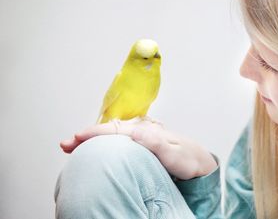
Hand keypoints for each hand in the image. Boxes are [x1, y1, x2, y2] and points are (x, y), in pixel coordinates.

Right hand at [60, 117, 217, 179]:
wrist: (198, 161)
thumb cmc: (187, 159)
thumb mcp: (175, 154)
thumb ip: (157, 144)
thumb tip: (136, 133)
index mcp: (146, 132)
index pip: (115, 129)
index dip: (95, 133)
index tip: (78, 138)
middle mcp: (141, 131)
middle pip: (108, 130)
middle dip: (86, 135)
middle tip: (65, 144)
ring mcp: (139, 137)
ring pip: (110, 135)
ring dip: (91, 139)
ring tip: (71, 145)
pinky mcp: (139, 145)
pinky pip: (116, 141)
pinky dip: (102, 143)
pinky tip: (94, 150)